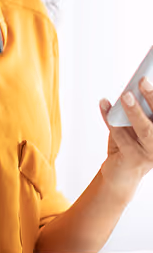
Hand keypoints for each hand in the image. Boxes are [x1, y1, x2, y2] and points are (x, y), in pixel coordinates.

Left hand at [99, 77, 152, 196]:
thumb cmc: (131, 144)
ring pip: (144, 129)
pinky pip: (120, 136)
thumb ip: (138, 111)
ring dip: (134, 111)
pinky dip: (110, 118)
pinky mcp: (133, 159)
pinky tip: (103, 103)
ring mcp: (151, 153)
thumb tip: (131, 88)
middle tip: (142, 81)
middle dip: (152, 98)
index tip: (149, 78)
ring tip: (124, 95)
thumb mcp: (138, 126)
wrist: (120, 174)